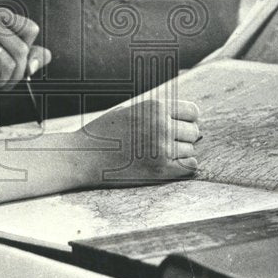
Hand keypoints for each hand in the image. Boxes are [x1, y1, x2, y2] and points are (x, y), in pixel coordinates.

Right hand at [0, 7, 51, 89]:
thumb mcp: (11, 58)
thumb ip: (31, 56)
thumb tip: (45, 57)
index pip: (31, 29)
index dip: (27, 50)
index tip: (11, 55)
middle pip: (22, 50)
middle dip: (16, 72)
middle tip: (0, 73)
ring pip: (11, 64)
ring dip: (4, 80)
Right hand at [82, 98, 200, 184]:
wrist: (84, 157)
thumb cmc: (106, 133)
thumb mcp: (131, 110)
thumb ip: (157, 112)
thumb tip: (190, 119)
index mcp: (155, 107)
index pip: (193, 112)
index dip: (187, 120)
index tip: (177, 127)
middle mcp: (161, 125)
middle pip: (194, 132)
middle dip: (183, 138)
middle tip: (164, 143)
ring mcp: (161, 148)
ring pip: (191, 151)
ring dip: (180, 154)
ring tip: (158, 154)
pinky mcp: (160, 170)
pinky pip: (190, 167)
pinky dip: (183, 167)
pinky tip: (168, 165)